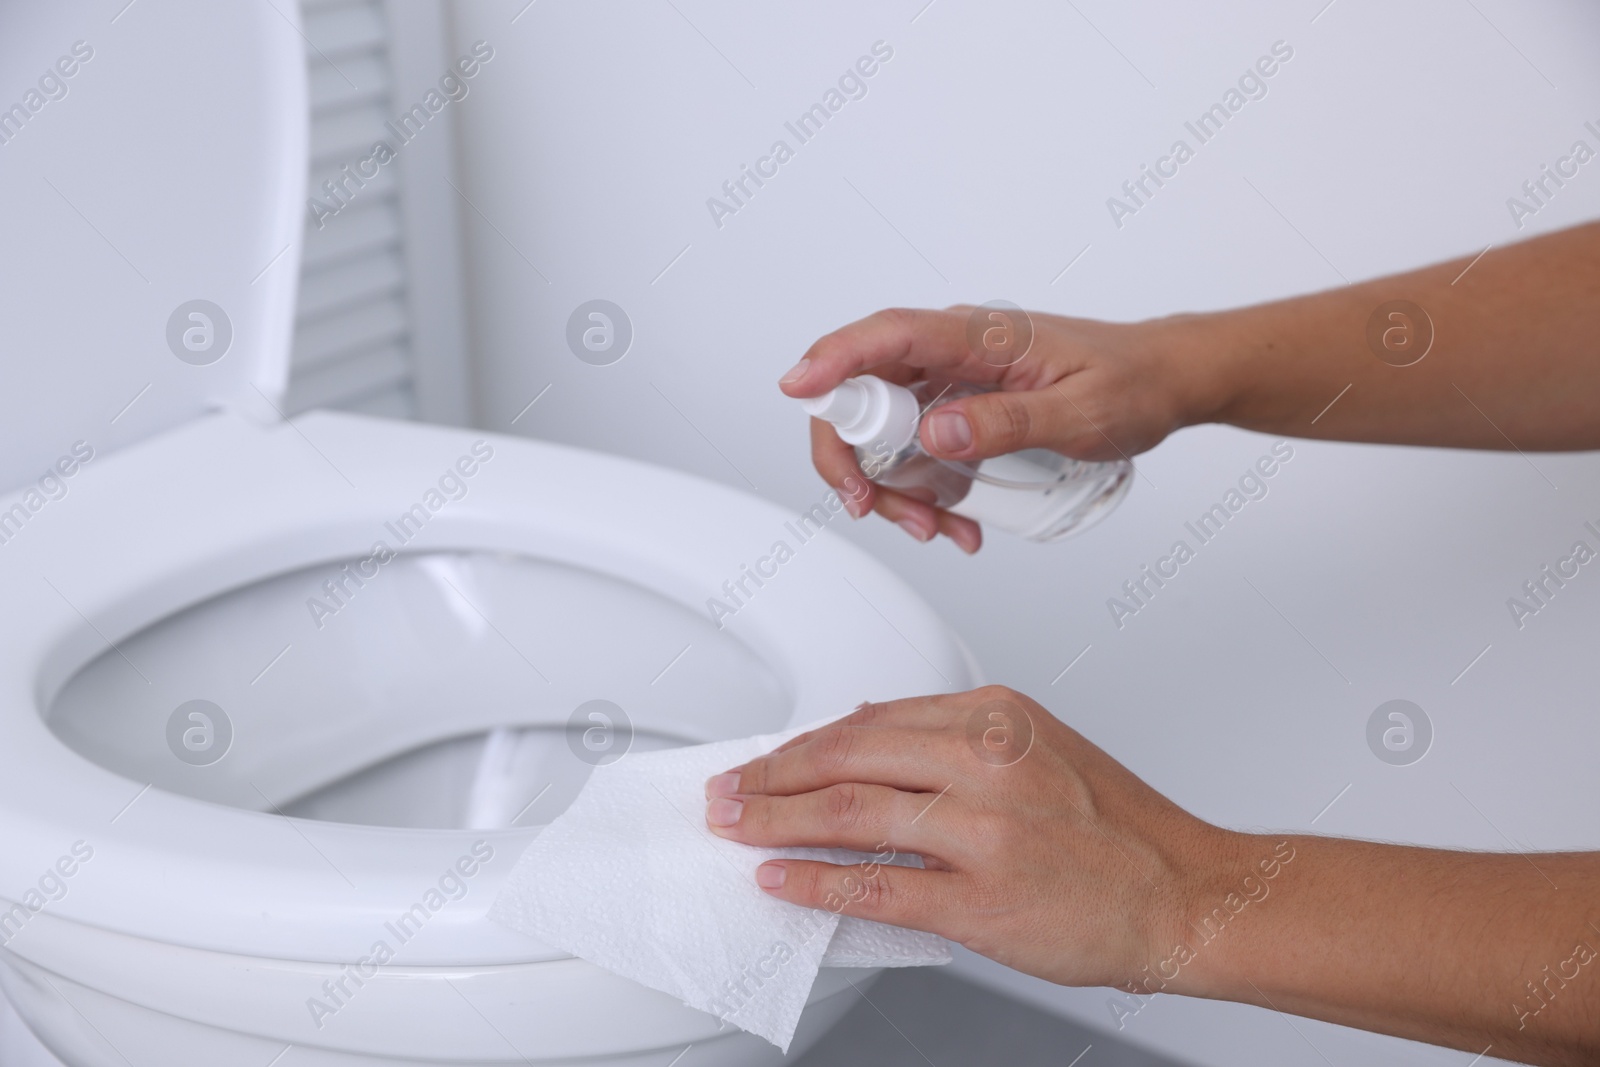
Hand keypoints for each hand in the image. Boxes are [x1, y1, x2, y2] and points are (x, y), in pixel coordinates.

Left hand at [702, 685, 1235, 989]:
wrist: (1189, 893)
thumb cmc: (1119, 828)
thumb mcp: (1039, 747)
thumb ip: (954, 741)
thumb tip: (865, 741)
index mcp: (995, 715)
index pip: (870, 719)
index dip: (804, 743)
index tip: (767, 759)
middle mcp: (986, 759)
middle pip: (847, 755)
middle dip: (772, 774)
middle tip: (727, 790)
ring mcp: (983, 829)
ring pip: (849, 811)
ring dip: (774, 818)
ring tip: (732, 826)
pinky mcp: (982, 898)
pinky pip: (876, 885)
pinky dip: (815, 879)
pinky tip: (778, 878)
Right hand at [779, 307, 1223, 552]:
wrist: (1165, 382)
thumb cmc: (1132, 383)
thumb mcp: (1082, 412)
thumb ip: (1008, 422)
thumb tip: (935, 433)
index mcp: (980, 335)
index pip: (887, 336)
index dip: (833, 360)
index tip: (798, 389)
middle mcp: (954, 350)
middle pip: (863, 393)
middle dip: (857, 459)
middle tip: (874, 508)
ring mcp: (951, 379)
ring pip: (883, 431)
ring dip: (893, 488)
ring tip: (940, 530)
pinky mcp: (958, 405)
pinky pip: (913, 448)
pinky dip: (921, 491)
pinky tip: (956, 521)